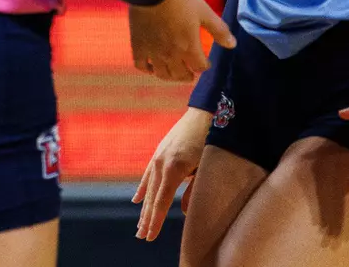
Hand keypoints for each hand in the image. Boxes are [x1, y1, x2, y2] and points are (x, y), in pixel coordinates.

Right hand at [128, 0, 235, 82]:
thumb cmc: (180, 0)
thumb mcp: (204, 12)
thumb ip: (218, 30)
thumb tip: (232, 44)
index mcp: (189, 47)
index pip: (199, 67)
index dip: (204, 66)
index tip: (205, 61)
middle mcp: (171, 55)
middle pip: (181, 75)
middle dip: (189, 74)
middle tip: (191, 71)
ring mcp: (153, 52)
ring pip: (162, 74)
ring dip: (170, 76)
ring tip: (173, 71)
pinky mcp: (139, 46)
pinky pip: (141, 65)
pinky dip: (147, 69)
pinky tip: (150, 66)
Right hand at [131, 107, 211, 240]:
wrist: (206, 112)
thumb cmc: (212, 142)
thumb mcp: (207, 167)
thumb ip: (195, 190)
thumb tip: (183, 211)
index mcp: (174, 168)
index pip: (161, 201)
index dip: (155, 221)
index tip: (149, 236)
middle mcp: (161, 162)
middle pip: (152, 196)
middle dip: (147, 217)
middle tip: (141, 236)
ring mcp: (158, 156)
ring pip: (149, 187)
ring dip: (144, 206)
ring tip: (139, 223)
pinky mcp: (160, 152)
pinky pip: (148, 174)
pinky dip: (143, 188)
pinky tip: (137, 199)